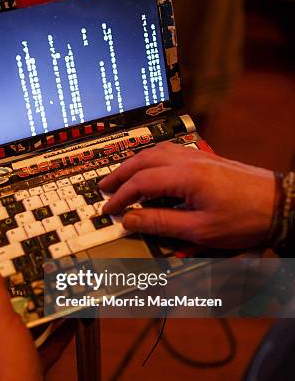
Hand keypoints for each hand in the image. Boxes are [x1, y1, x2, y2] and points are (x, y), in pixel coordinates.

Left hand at [0, 258, 103, 380]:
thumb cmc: (4, 377)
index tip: (9, 272)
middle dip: (21, 302)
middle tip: (37, 286)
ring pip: (18, 335)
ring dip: (38, 319)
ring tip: (55, 302)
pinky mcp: (16, 380)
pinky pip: (33, 352)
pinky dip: (49, 339)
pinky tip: (68, 326)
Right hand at [100, 142, 274, 248]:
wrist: (279, 204)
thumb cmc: (245, 219)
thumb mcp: (200, 230)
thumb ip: (161, 223)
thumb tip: (130, 219)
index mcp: (185, 176)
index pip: (140, 183)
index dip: (120, 196)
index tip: (108, 209)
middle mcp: (188, 160)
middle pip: (143, 160)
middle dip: (120, 174)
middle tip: (103, 187)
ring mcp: (198, 156)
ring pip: (155, 151)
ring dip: (134, 163)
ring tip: (121, 177)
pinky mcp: (206, 159)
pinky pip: (170, 152)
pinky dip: (151, 159)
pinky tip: (150, 169)